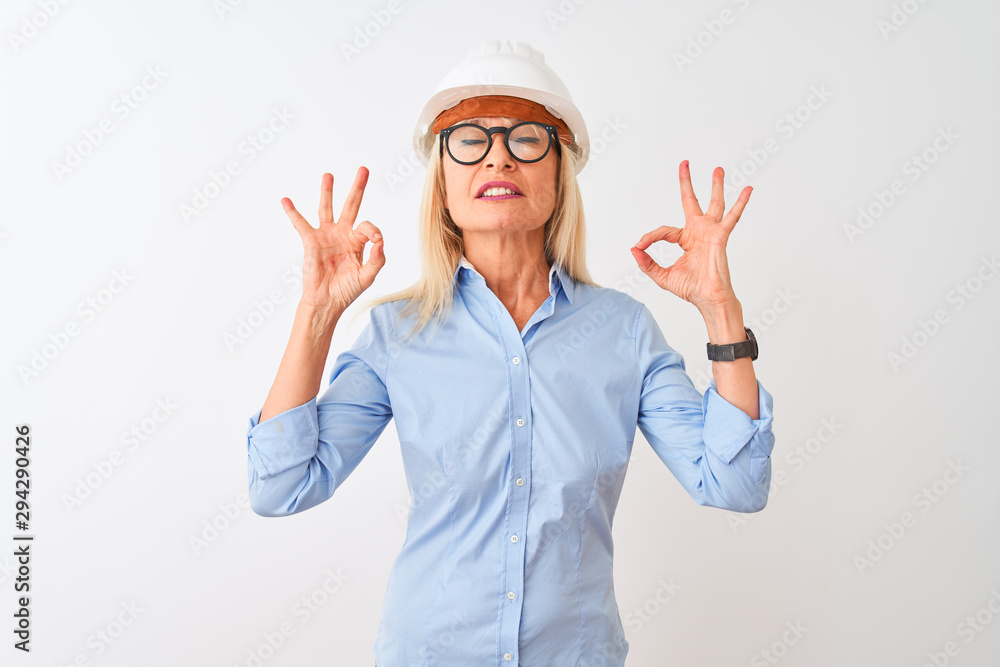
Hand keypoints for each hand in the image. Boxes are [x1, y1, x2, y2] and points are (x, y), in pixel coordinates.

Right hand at [282, 168, 384, 311]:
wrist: (326, 302)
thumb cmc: (346, 290)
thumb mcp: (367, 276)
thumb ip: (377, 258)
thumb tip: (380, 240)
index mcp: (357, 242)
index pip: (368, 227)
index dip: (373, 231)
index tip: (376, 240)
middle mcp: (342, 234)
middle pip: (351, 206)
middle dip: (357, 188)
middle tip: (363, 169)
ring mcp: (326, 236)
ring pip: (326, 208)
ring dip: (327, 191)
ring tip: (329, 175)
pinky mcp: (311, 241)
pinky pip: (300, 223)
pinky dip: (292, 212)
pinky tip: (286, 200)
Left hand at [631, 160, 750, 310]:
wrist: (708, 299)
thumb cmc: (691, 289)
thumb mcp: (662, 276)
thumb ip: (647, 263)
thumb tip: (634, 249)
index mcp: (686, 240)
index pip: (664, 231)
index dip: (650, 237)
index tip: (640, 245)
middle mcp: (699, 232)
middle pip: (691, 201)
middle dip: (687, 183)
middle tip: (684, 163)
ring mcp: (711, 232)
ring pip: (714, 203)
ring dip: (715, 186)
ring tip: (718, 169)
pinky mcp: (720, 236)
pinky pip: (732, 217)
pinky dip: (741, 203)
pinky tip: (748, 189)